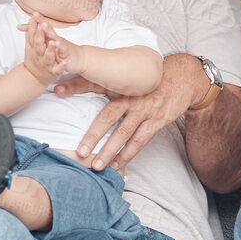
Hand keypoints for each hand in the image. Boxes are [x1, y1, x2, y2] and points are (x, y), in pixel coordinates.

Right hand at [19, 13, 69, 85]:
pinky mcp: (53, 72)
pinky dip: (61, 66)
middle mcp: (39, 56)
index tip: (33, 18)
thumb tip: (29, 21)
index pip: (33, 36)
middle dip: (40, 35)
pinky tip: (65, 63)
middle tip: (41, 26)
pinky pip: (57, 69)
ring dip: (50, 50)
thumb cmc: (35, 59)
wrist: (34, 78)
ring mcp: (46, 64)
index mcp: (34, 49)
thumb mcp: (31, 47)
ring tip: (53, 43)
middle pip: (38, 45)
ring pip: (48, 57)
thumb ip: (31, 35)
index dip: (33, 27)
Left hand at [68, 54, 199, 171]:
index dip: (75, 85)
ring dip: (110, 150)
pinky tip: (117, 163)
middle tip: (81, 152)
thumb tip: (76, 83)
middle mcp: (131, 97)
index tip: (57, 91)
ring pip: (124, 133)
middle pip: (108, 117)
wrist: (183, 78)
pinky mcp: (157, 120)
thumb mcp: (129, 74)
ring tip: (97, 165)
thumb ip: (107, 81)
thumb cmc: (150, 78)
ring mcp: (145, 110)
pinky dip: (128, 153)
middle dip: (93, 136)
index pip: (94, 83)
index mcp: (121, 83)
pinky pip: (140, 140)